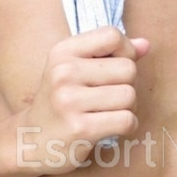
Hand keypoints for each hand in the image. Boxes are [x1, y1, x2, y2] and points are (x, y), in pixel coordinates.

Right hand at [17, 26, 148, 172]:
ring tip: (109, 113)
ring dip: (128, 108)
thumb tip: (146, 45)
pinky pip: (126, 120)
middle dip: (128, 85)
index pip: (112, 35)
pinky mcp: (80, 128)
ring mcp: (70, 101)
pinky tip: (111, 128)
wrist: (29, 141)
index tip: (116, 69)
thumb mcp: (74, 69)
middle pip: (128, 68)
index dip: (126, 51)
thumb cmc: (60, 102)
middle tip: (110, 98)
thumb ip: (110, 54)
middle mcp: (63, 73)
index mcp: (62, 52)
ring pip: (129, 95)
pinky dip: (127, 126)